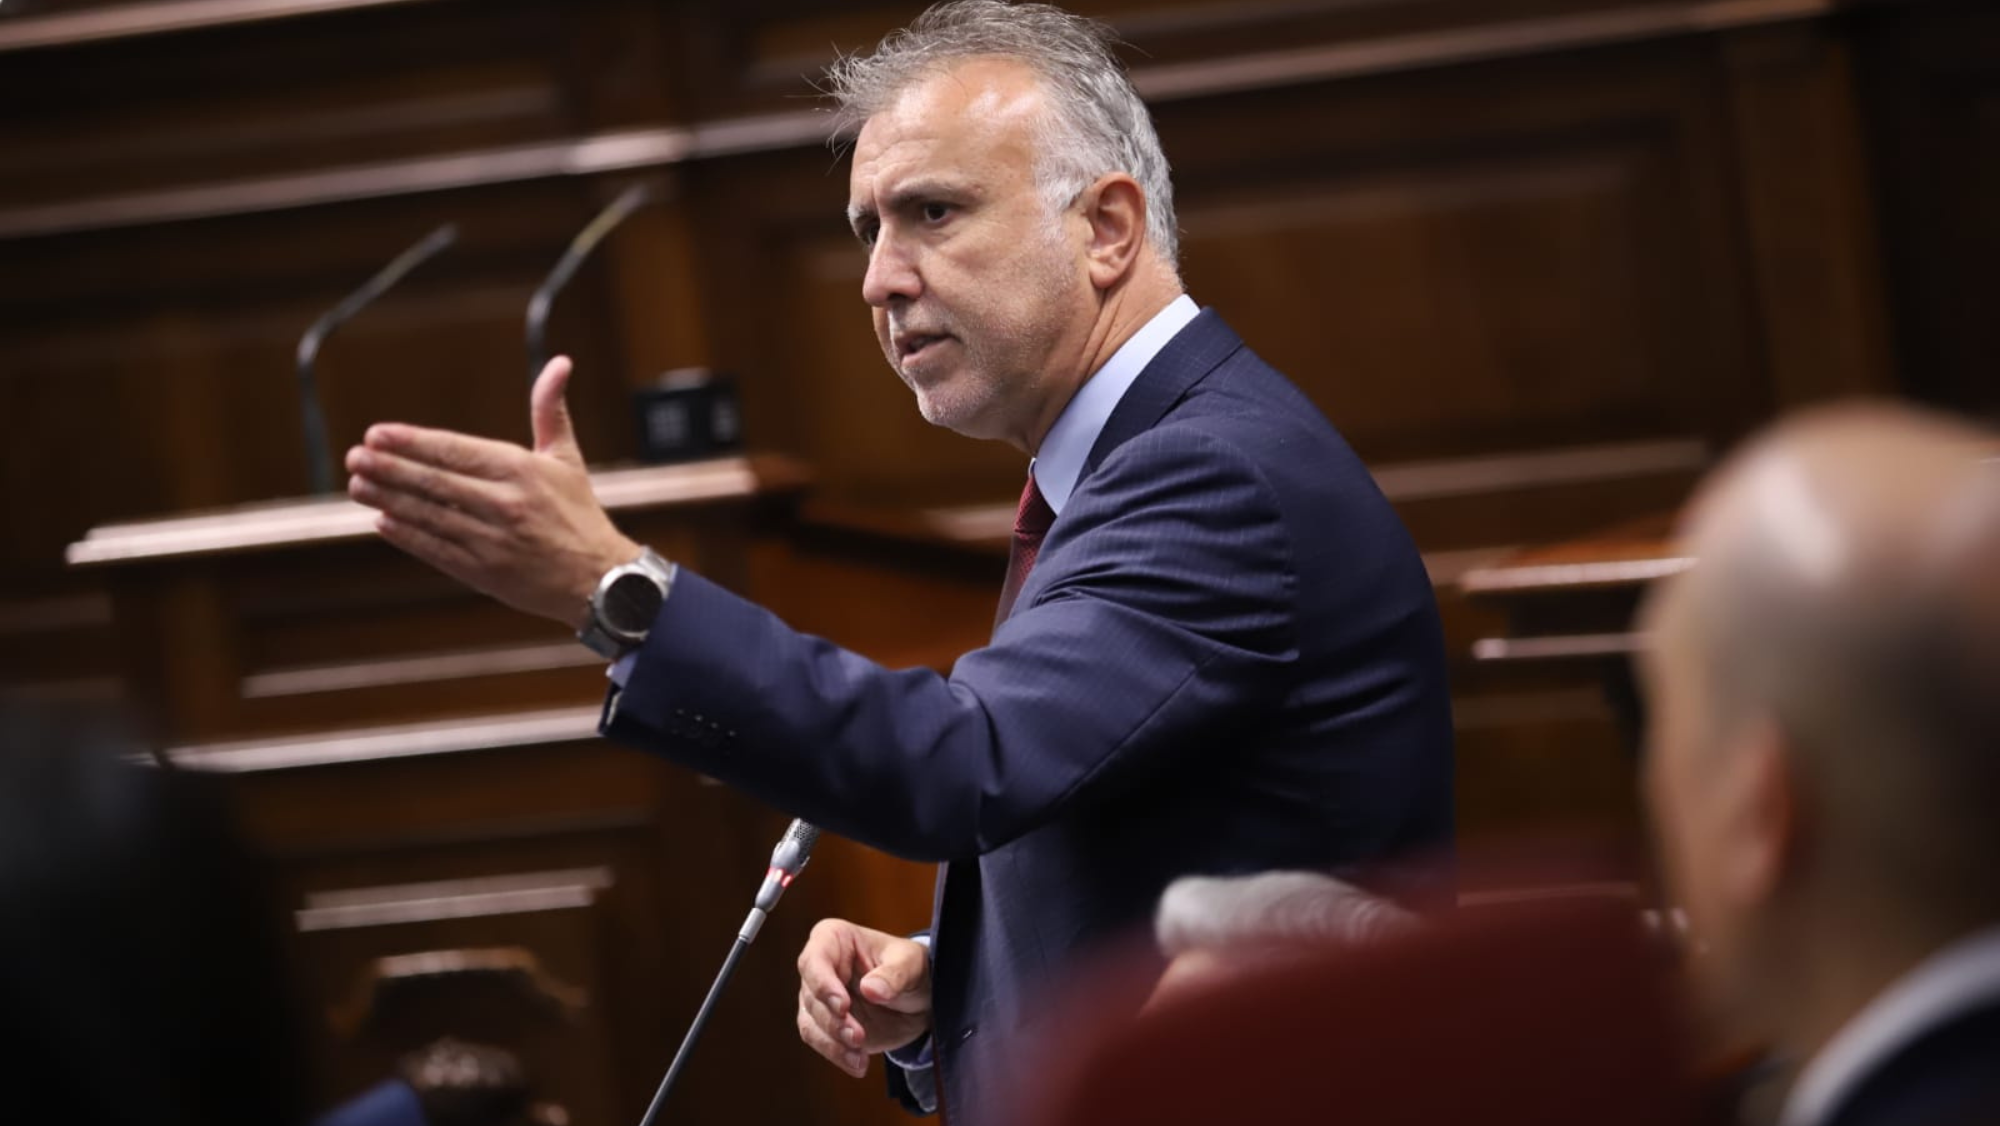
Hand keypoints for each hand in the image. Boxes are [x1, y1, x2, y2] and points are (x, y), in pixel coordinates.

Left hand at [345, 356, 640, 628]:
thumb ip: (551, 410)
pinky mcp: (485, 572)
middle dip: (390, 468)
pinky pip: (437, 550)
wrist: (599, 578)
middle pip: (435, 483)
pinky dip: (408, 536)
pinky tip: (383, 521)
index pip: (455, 452)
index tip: (377, 433)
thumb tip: (560, 361)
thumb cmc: (578, 513)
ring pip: (430, 516)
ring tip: (357, 485)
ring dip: (388, 499)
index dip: (412, 443)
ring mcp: (493, 540)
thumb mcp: (566, 458)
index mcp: (522, 470)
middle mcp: (505, 504)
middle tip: (355, 456)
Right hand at [796, 919, 931, 1078]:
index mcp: (834, 939)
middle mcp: (820, 967)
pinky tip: (859, 1064)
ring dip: (834, 1042)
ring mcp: (820, 998)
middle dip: (833, 1021)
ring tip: (859, 1056)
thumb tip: (871, 989)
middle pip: (811, 996)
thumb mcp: (912, 964)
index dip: (823, 983)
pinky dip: (838, 1055)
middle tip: (857, 1036)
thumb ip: (894, 974)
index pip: (815, 959)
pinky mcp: (826, 1025)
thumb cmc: (912, 968)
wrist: (919, 999)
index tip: (843, 1005)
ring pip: (811, 1023)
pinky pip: (821, 1042)